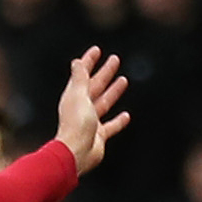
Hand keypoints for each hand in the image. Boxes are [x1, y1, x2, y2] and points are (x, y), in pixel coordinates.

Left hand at [55, 47, 130, 176]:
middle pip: (96, 85)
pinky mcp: (99, 135)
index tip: (98, 50)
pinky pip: (111, 125)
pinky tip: (126, 115)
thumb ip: (79, 79)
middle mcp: (82, 106)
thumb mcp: (78, 96)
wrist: (77, 152)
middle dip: (105, 72)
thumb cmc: (76, 124)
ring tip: (123, 80)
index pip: (83, 74)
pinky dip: (118, 120)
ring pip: (104, 102)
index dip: (90, 62)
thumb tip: (77, 62)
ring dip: (113, 91)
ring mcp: (91, 121)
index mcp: (74, 96)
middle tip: (115, 59)